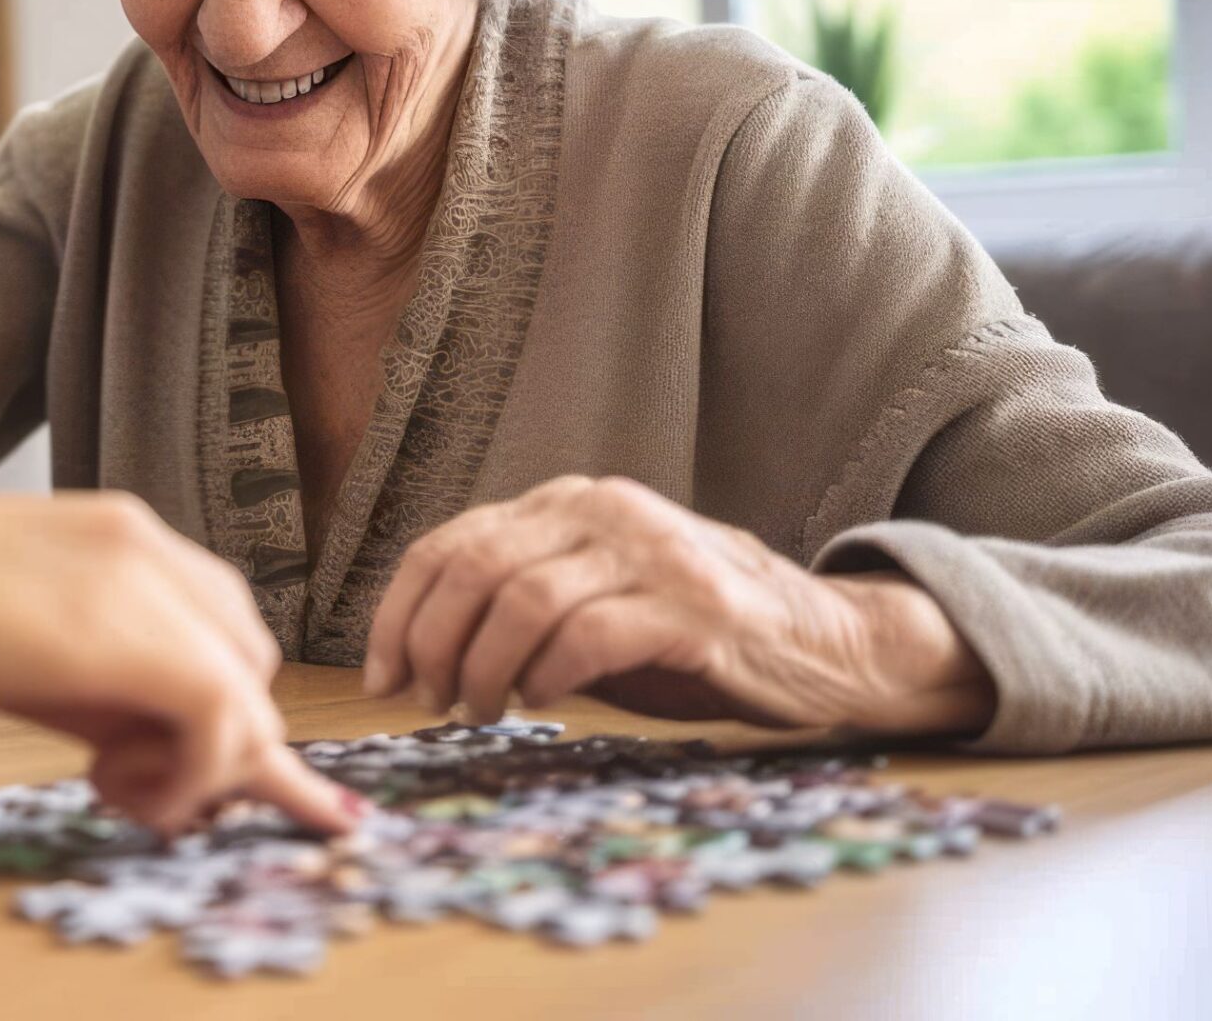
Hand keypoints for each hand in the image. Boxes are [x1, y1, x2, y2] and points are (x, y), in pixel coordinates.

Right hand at [0, 490, 360, 836]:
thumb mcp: (15, 638)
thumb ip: (88, 678)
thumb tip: (146, 747)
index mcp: (118, 533)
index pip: (219, 619)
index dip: (214, 700)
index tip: (190, 768)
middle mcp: (148, 546)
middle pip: (247, 658)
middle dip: (206, 733)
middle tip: (121, 776)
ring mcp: (148, 588)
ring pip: (251, 698)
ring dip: (197, 766)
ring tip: (107, 785)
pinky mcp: (139, 643)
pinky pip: (229, 728)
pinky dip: (187, 778)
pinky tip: (105, 784)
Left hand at [361, 476, 994, 735]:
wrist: (827, 644)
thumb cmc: (692, 633)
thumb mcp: (591, 601)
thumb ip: (516, 604)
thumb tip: (418, 653)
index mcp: (568, 502)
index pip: (450, 543)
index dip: (398, 612)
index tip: (383, 675)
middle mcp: (604, 509)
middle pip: (474, 567)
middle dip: (432, 643)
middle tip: (430, 700)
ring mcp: (652, 552)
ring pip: (522, 599)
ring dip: (484, 667)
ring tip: (483, 709)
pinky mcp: (694, 606)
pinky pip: (589, 633)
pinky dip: (549, 672)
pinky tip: (543, 699)